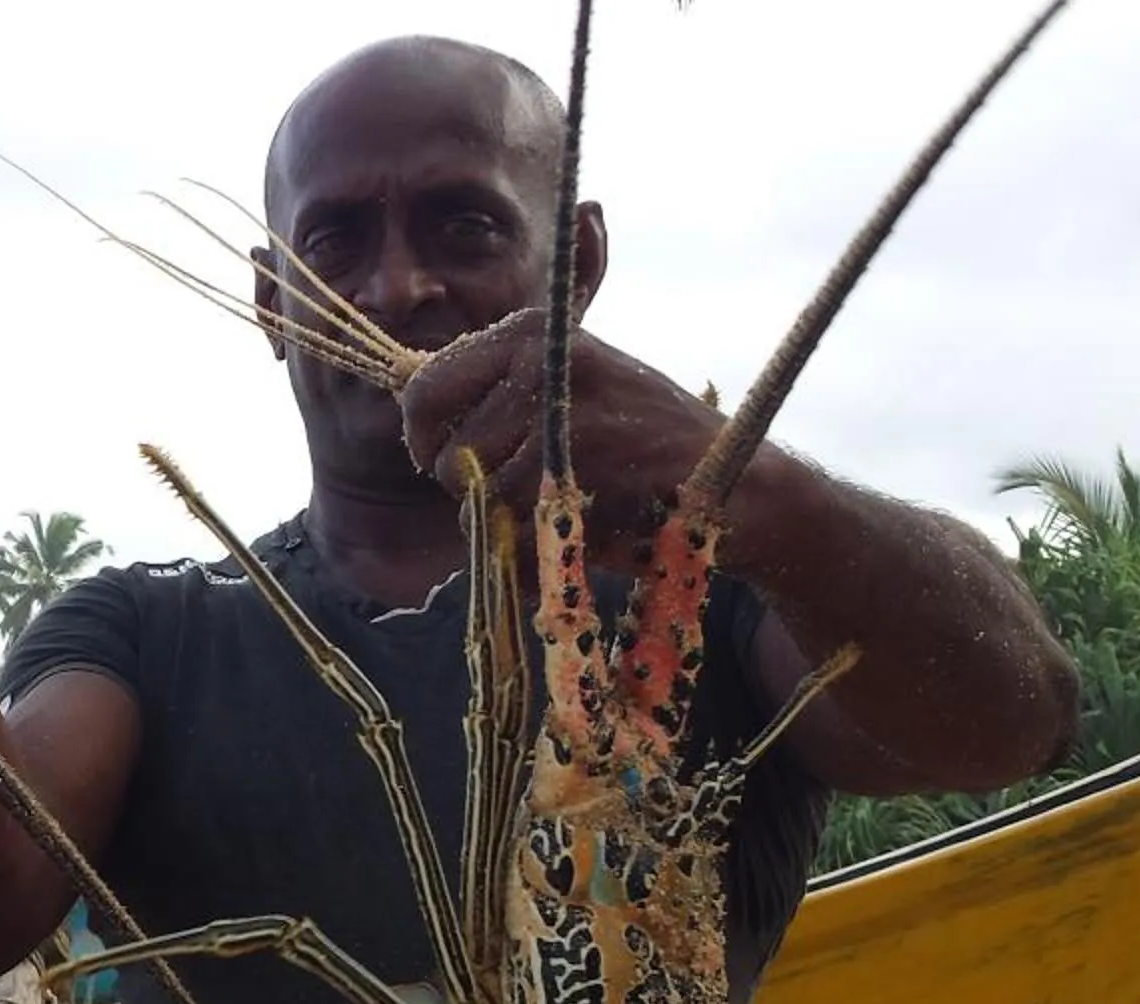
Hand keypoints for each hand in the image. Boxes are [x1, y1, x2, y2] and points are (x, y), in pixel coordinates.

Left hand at [397, 309, 728, 564]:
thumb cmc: (636, 449)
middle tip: (511, 490)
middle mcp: (539, 352)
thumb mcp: (563, 395)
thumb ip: (493, 395)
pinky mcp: (578, 454)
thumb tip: (408, 401)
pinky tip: (568, 523)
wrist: (732, 479)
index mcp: (529, 331)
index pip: (423, 386)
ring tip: (555, 502)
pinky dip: (525, 537)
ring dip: (499, 515)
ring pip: (469, 484)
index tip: (454, 460)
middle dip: (459, 481)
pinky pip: (505, 513)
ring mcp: (559, 401)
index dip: (426, 439)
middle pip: (436, 441)